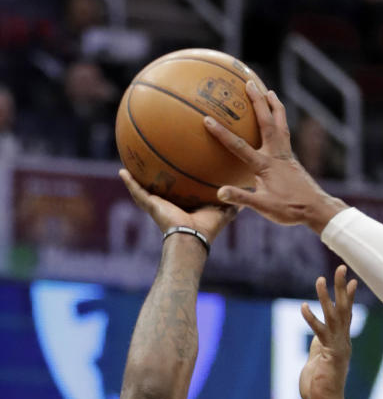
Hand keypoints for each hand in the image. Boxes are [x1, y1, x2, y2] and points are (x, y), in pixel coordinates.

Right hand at [119, 169, 233, 243]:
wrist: (191, 238)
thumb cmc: (207, 228)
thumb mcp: (222, 211)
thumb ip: (231, 204)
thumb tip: (245, 197)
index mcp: (185, 206)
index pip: (181, 191)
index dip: (179, 181)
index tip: (179, 167)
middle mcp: (170, 205)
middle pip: (160, 189)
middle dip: (154, 177)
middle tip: (149, 161)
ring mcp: (158, 206)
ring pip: (144, 190)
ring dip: (136, 179)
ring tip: (128, 164)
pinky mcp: (150, 206)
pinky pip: (137, 192)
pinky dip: (129, 182)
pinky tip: (121, 171)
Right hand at [205, 84, 345, 229]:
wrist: (316, 210)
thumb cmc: (290, 210)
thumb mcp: (263, 207)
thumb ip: (242, 198)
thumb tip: (220, 192)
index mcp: (265, 165)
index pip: (240, 146)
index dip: (223, 134)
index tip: (207, 119)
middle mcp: (277, 155)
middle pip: (267, 123)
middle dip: (257, 102)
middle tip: (250, 83)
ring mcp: (286, 155)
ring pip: (281, 125)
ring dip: (275, 107)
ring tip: (270, 92)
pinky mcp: (292, 159)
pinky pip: (285, 134)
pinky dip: (281, 122)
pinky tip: (278, 120)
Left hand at [299, 267, 355, 398]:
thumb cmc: (320, 386)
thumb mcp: (318, 359)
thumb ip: (319, 345)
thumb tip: (317, 337)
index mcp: (341, 342)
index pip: (346, 314)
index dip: (347, 297)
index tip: (351, 279)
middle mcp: (342, 342)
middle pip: (344, 310)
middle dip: (342, 288)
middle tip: (342, 268)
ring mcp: (337, 348)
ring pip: (333, 317)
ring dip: (326, 298)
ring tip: (320, 280)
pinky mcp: (328, 355)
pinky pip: (320, 333)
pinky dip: (311, 320)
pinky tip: (303, 307)